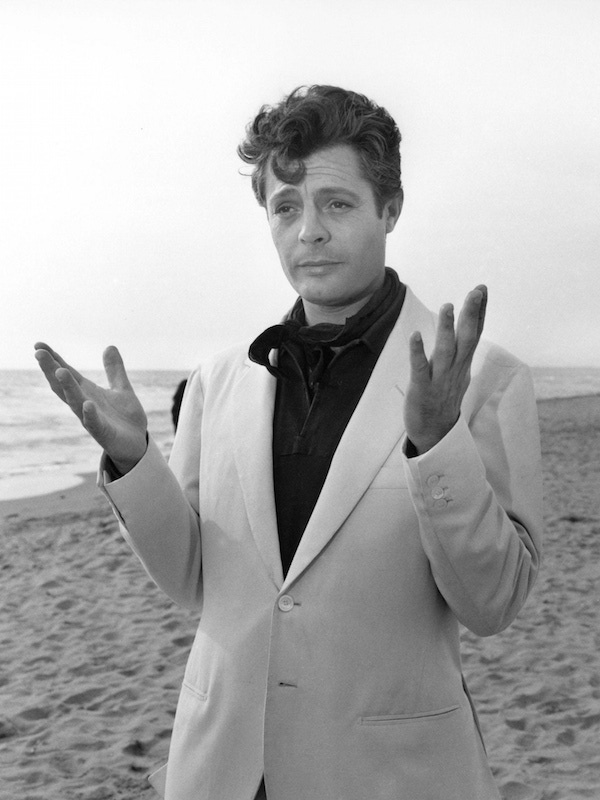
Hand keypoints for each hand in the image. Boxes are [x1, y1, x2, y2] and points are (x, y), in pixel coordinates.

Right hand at [34, 343, 147, 473]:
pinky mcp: (104, 433)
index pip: (67, 373)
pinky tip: (87, 404)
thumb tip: (109, 346)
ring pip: (76, 403)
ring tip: (60, 371)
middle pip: (63, 386)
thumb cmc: (124, 418)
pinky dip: (90, 414)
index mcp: (87, 392)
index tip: (38, 344)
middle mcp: (84, 404)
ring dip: (68, 387)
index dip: (54, 359)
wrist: (137, 443)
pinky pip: (95, 424)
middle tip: (39, 353)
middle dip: (51, 370)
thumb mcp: (122, 388)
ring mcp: (92, 419)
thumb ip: (114, 369)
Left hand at [404, 286, 486, 455]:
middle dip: (471, 314)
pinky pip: (419, 368)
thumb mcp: (458, 371)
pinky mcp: (421, 389)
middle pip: (467, 338)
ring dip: (447, 328)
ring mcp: (439, 379)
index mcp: (463, 363)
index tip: (482, 288)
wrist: (434, 433)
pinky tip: (415, 335)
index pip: (475, 333)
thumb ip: (461, 349)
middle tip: (475, 292)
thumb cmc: (444, 397)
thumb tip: (469, 327)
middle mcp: (455, 369)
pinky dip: (417, 352)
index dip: (479, 311)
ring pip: (446, 351)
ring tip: (448, 305)